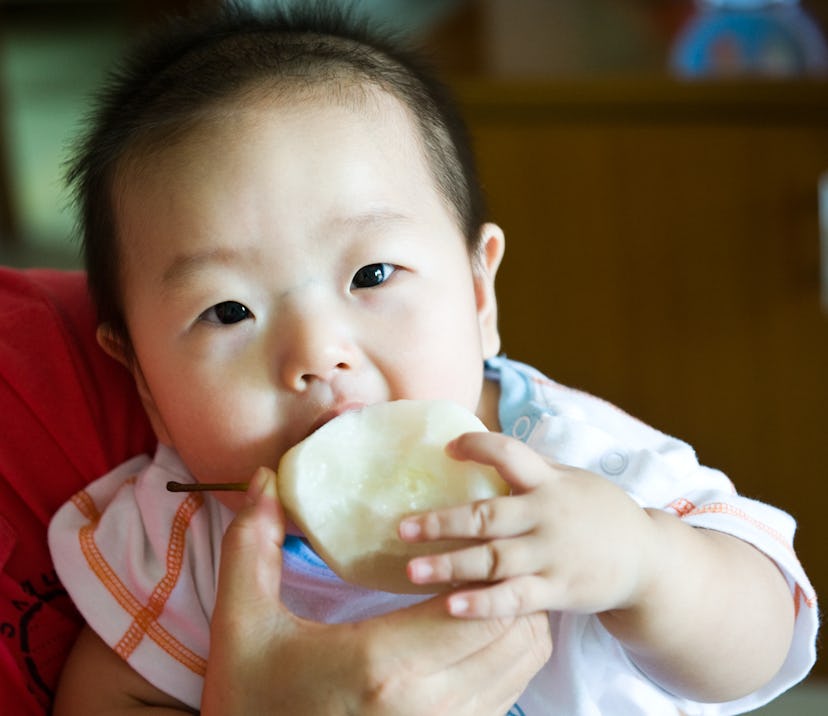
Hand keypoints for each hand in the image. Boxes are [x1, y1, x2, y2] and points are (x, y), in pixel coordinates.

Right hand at [202, 468, 551, 715]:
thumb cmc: (251, 699)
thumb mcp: (241, 621)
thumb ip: (251, 545)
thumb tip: (266, 478)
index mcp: (383, 664)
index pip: (478, 605)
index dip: (482, 564)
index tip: (461, 537)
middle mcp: (430, 706)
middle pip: (515, 631)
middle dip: (506, 584)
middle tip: (476, 554)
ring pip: (525, 662)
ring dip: (514, 617)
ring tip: (479, 587)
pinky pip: (511, 693)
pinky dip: (507, 654)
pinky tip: (471, 631)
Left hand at [400, 432, 658, 618]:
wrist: (648, 560)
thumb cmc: (597, 512)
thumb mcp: (570, 479)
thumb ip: (529, 469)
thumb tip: (478, 445)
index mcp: (549, 481)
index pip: (509, 453)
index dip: (476, 446)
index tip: (447, 449)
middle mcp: (547, 515)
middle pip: (486, 516)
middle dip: (441, 522)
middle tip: (401, 527)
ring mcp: (553, 555)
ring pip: (493, 560)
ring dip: (449, 565)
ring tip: (411, 571)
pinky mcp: (558, 591)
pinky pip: (514, 599)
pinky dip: (482, 604)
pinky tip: (449, 606)